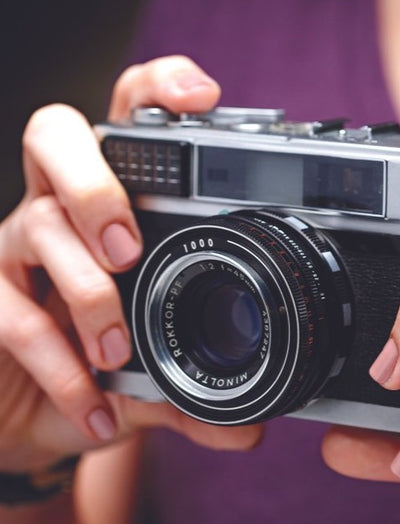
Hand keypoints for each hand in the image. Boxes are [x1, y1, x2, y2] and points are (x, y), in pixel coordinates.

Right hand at [0, 55, 261, 472]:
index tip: (199, 96)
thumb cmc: (99, 370)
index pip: (125, 121)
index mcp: (116, 206)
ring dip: (87, 294)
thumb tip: (252, 431)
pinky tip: (95, 406)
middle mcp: (61, 210)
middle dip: (95, 179)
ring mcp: (15, 247)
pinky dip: (62, 366)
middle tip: (128, 247)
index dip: (155, 91)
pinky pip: (14, 314)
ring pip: (38, 225)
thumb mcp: (157, 380)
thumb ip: (198, 400)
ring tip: (116, 352)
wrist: (34, 420)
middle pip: (57, 135)